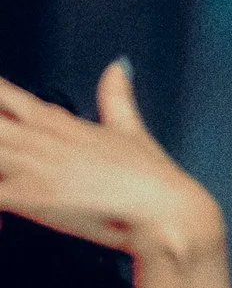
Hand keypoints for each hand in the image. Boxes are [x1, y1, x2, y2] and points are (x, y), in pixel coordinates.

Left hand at [0, 62, 224, 265]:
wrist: (161, 209)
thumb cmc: (148, 176)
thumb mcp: (130, 128)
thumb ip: (116, 96)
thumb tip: (118, 67)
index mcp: (58, 122)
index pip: (5, 94)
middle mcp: (40, 139)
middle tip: (3, 138)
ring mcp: (31, 166)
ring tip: (5, 171)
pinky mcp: (27, 197)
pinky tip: (2, 219)